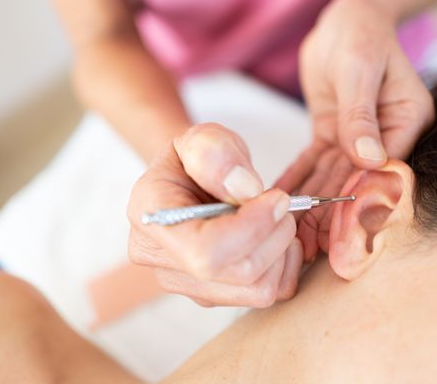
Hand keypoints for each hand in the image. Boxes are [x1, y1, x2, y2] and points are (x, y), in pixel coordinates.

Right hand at [127, 123, 302, 306]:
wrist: (193, 181)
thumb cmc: (199, 159)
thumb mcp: (203, 138)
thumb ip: (215, 152)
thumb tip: (245, 189)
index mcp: (152, 218)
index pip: (205, 252)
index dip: (252, 228)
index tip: (278, 198)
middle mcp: (161, 262)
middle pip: (239, 274)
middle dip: (275, 234)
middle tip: (282, 202)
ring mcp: (188, 286)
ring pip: (258, 290)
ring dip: (282, 251)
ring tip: (276, 219)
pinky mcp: (215, 297)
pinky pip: (268, 295)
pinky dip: (284, 267)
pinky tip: (274, 239)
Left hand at [277, 0, 434, 259]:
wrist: (348, 16)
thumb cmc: (361, 33)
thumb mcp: (360, 68)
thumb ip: (361, 114)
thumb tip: (371, 158)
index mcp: (407, 121)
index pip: (384, 170)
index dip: (360, 201)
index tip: (339, 230)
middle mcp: (386, 136)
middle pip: (357, 181)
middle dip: (331, 213)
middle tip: (309, 246)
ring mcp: (360, 138)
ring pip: (332, 177)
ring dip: (311, 205)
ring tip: (290, 234)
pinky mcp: (335, 133)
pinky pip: (314, 162)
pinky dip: (298, 180)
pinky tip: (280, 200)